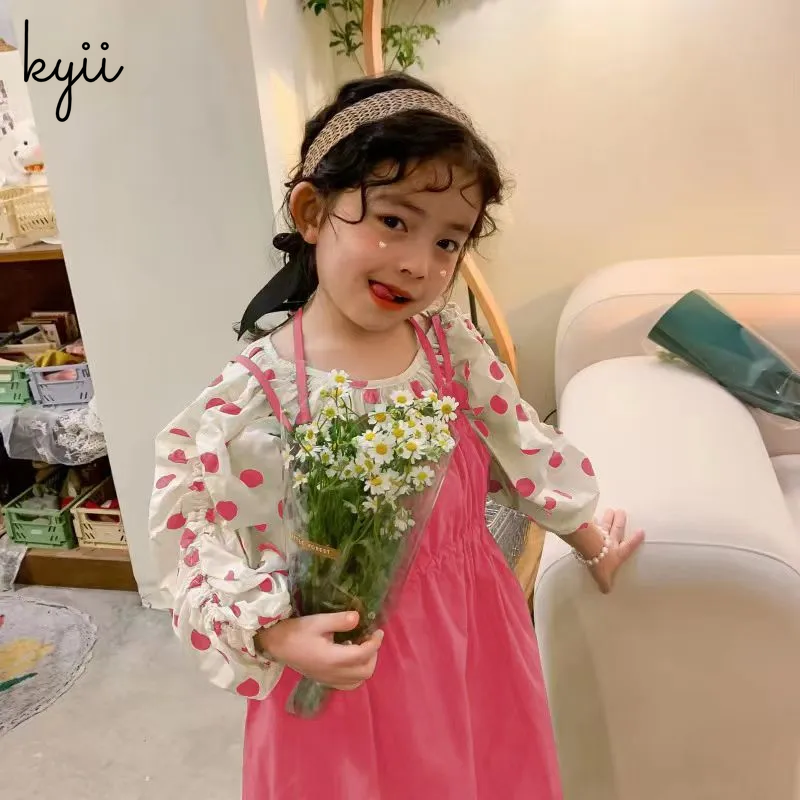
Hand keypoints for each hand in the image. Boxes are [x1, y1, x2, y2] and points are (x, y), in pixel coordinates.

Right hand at [256, 611, 383, 690]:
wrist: (274, 645)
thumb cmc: (295, 631)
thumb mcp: (317, 621)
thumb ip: (339, 620)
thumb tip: (359, 618)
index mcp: (333, 659)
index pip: (363, 654)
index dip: (375, 643)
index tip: (377, 630)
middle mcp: (333, 673)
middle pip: (365, 671)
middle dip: (373, 655)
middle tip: (371, 638)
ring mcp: (328, 680)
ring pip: (358, 681)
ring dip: (366, 665)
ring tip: (362, 648)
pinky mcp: (323, 680)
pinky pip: (347, 684)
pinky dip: (356, 674)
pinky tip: (350, 659)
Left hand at [588, 509, 644, 593]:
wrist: (589, 549)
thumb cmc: (600, 563)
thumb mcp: (603, 577)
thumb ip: (605, 583)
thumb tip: (606, 591)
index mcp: (618, 552)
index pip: (629, 546)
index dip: (635, 540)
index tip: (642, 531)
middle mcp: (611, 542)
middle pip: (617, 530)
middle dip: (620, 521)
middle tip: (622, 511)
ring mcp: (601, 534)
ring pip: (606, 524)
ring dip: (608, 517)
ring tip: (610, 510)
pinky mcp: (590, 529)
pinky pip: (592, 523)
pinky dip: (592, 519)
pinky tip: (591, 515)